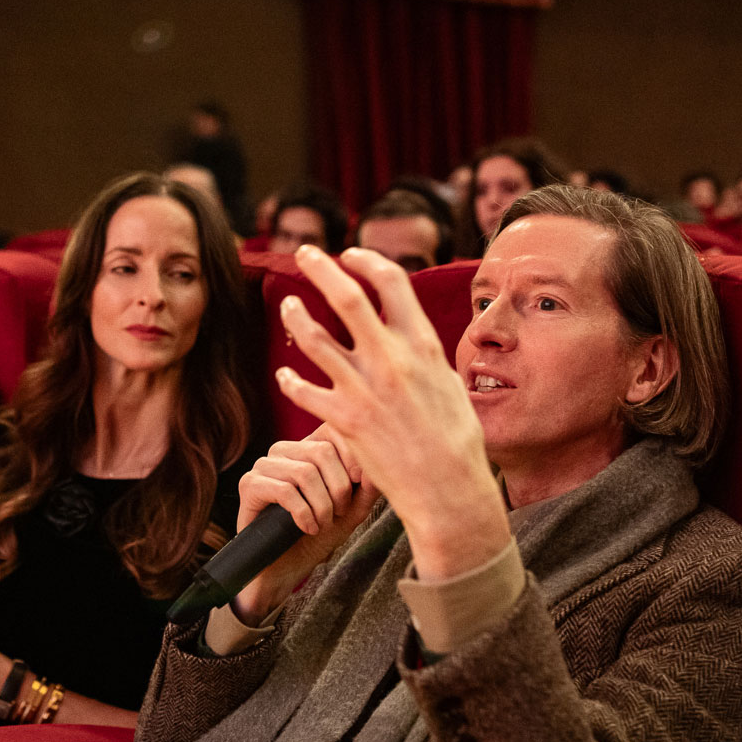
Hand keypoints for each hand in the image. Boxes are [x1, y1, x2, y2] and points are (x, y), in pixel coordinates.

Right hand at [231, 426, 381, 621]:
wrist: (285, 568)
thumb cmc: (317, 536)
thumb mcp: (351, 510)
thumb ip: (367, 487)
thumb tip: (377, 466)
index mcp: (306, 448)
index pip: (332, 429)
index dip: (351, 455)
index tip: (360, 485)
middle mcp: (283, 451)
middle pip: (321, 452)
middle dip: (339, 488)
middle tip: (339, 514)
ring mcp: (263, 466)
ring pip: (305, 472)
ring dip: (322, 506)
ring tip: (323, 524)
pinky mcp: (249, 486)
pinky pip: (285, 491)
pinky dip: (303, 514)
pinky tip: (308, 528)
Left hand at [276, 246, 510, 582]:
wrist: (448, 488)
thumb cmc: (457, 441)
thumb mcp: (451, 384)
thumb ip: (427, 357)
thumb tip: (416, 338)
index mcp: (423, 345)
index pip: (392, 282)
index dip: (367, 260)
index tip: (351, 254)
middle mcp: (392, 359)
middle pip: (346, 296)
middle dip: (321, 267)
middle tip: (305, 252)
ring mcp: (365, 388)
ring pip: (315, 337)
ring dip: (296, 316)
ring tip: (288, 306)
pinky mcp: (345, 419)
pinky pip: (304, 391)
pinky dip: (290, 380)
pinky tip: (285, 375)